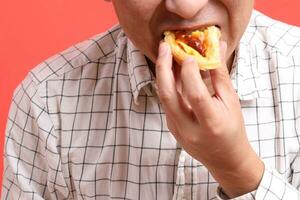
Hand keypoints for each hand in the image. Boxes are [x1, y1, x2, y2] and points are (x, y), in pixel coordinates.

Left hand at [155, 42, 263, 197]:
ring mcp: (177, 130)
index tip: (190, 55)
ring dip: (163, 74)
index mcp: (210, 123)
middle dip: (163, 67)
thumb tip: (217, 46)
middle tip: (164, 46)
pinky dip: (168, 84)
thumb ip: (220, 75)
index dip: (191, 73)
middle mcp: (189, 129)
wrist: (225, 158)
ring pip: (164, 97)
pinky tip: (172, 70)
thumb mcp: (231, 102)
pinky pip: (167, 102)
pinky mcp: (171, 128)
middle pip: (168, 95)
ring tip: (166, 53)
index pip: (196, 95)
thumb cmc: (233, 129)